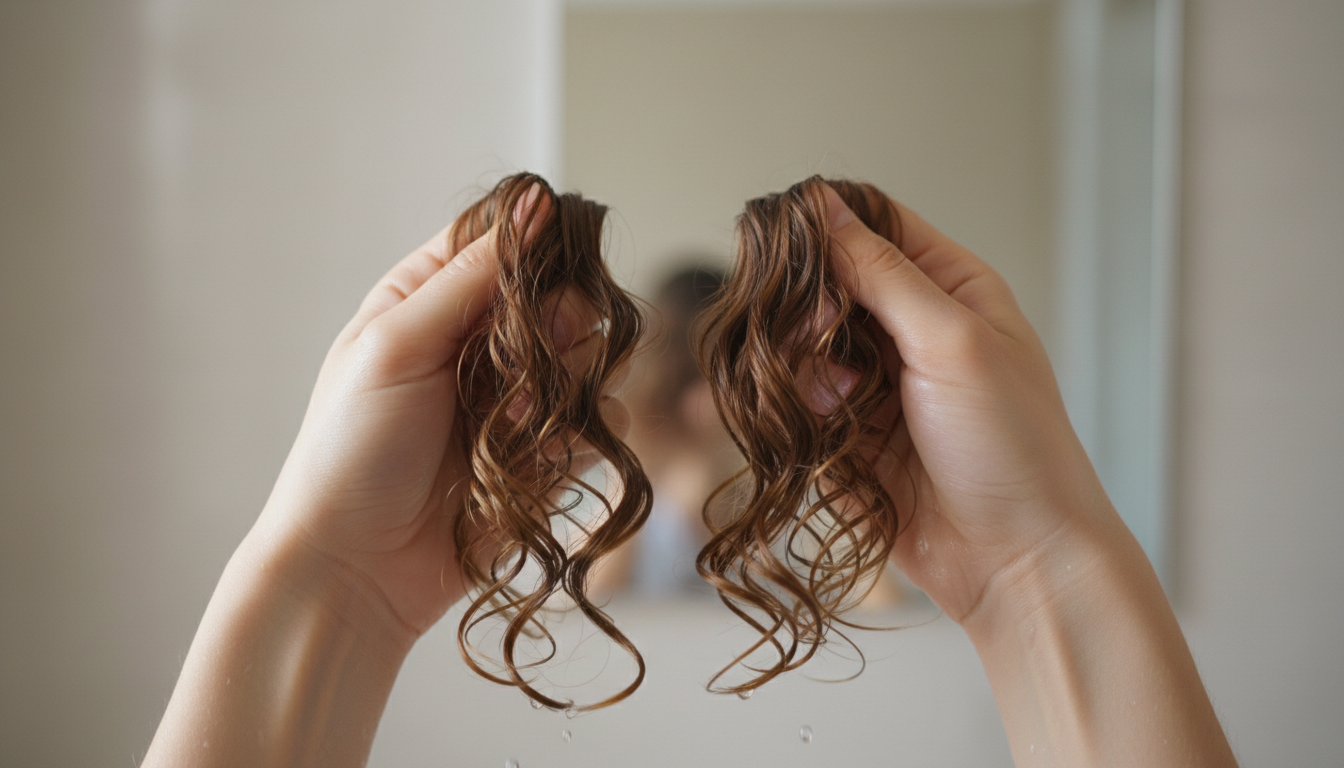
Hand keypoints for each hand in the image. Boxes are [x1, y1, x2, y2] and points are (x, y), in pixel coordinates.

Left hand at [252, 187, 619, 639]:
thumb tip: (532, 202)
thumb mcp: (396, 345)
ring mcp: (514, 402)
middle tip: (535, 352)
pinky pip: (594, 427)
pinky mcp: (543, 456)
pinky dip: (576, 438)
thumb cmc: (352, 450)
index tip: (546, 273)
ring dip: (563, 387)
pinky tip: (536, 461)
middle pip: (558, 298)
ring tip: (513, 423)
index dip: (534, 248)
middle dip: (558, 323)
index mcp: (429, 301)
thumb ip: (469, 278)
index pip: (500, 243)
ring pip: (587, 361)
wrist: (356, 568)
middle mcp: (477, 345)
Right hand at [821, 185, 1120, 622]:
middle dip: (811, 308)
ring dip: (806, 367)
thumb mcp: (953, 342)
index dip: (828, 228)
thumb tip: (825, 206)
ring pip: (806, 346)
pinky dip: (803, 412)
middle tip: (819, 336)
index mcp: (954, 289)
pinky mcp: (853, 437)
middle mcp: (916, 330)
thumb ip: (884, 274)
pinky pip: (802, 404)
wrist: (1017, 561)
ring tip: (837, 399)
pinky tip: (829, 432)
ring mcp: (882, 385)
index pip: (876, 227)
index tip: (786, 245)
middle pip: (829, 286)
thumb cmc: (1011, 446)